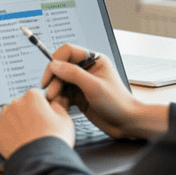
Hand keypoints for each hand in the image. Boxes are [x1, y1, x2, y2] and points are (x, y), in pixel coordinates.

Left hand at [0, 88, 73, 157]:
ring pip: (5, 115)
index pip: (34, 96)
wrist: (44, 159)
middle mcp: (15, 104)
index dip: (40, 106)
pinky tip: (2, 137)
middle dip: (25, 114)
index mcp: (32, 97)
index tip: (44, 114)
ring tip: (22, 135)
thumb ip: (58, 107)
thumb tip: (54, 105)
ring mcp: (4, 119)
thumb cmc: (56, 139)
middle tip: (35, 128)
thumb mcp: (65, 119)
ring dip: (11, 122)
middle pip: (19, 105)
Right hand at [41, 43, 167, 140]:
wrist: (126, 123)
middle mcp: (87, 69)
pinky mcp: (79, 96)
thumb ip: (73, 74)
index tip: (49, 75)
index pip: (68, 51)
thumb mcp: (94, 86)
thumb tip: (54, 65)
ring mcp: (82, 83)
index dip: (55, 61)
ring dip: (55, 91)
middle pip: (61, 67)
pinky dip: (59, 99)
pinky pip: (63, 94)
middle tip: (51, 93)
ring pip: (60, 82)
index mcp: (94, 60)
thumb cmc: (118, 103)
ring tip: (55, 101)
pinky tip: (61, 106)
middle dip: (54, 80)